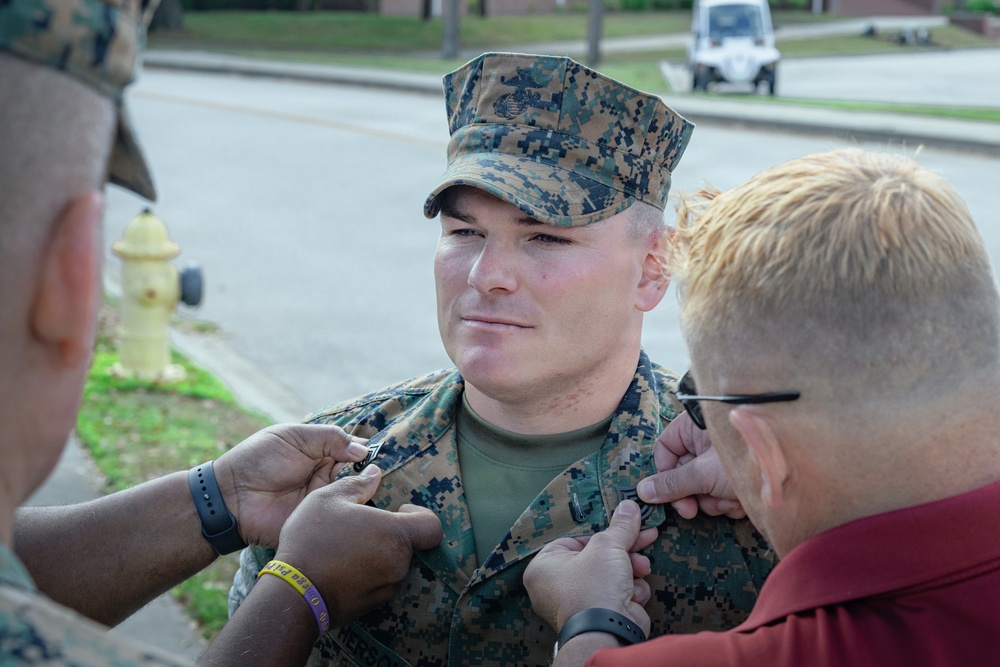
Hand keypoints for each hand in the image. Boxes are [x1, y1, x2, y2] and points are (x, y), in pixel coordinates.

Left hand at [214, 423, 369, 546]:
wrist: (232, 497)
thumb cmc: (259, 460)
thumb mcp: (294, 437)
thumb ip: (330, 438)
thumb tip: (363, 450)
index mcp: (319, 453)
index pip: (351, 451)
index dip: (365, 452)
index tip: (378, 453)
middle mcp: (325, 476)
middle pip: (357, 474)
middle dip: (368, 472)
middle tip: (377, 471)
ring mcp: (322, 500)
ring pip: (353, 494)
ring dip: (362, 491)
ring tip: (371, 487)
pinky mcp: (318, 520)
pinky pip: (340, 517)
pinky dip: (352, 512)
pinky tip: (362, 505)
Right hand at [273, 465, 443, 627]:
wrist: (294, 594)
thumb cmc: (313, 540)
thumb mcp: (329, 499)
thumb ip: (358, 484)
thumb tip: (375, 472)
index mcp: (396, 534)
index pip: (432, 527)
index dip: (421, 514)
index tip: (399, 508)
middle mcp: (399, 563)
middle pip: (410, 544)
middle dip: (391, 533)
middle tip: (363, 526)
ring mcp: (388, 587)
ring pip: (395, 564)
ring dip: (380, 554)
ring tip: (349, 547)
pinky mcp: (374, 605)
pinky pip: (381, 583)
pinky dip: (370, 573)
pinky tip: (344, 567)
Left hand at [524, 501, 657, 635]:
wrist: (608, 632)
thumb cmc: (594, 587)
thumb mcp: (608, 546)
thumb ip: (619, 526)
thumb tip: (628, 506)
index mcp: (544, 566)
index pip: (576, 539)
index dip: (603, 532)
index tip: (625, 524)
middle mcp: (555, 587)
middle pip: (596, 557)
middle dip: (623, 550)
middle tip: (643, 538)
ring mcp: (577, 604)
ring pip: (610, 575)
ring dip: (629, 570)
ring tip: (641, 568)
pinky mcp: (597, 617)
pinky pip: (614, 594)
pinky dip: (629, 592)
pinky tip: (635, 593)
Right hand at [636, 412, 743, 519]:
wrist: (790, 470)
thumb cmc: (744, 458)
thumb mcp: (703, 473)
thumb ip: (672, 484)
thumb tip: (642, 491)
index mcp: (694, 428)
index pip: (665, 448)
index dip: (664, 473)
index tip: (669, 495)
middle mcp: (707, 441)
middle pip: (684, 473)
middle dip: (693, 494)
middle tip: (694, 510)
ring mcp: (722, 459)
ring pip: (703, 487)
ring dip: (713, 501)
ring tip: (729, 500)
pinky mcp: (737, 475)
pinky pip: (721, 491)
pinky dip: (729, 501)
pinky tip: (741, 502)